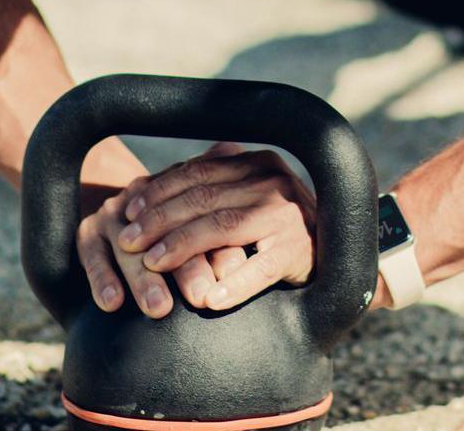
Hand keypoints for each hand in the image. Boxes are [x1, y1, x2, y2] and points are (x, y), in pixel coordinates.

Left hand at [104, 140, 318, 315]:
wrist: (335, 249)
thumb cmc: (274, 225)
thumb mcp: (246, 194)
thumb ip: (209, 185)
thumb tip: (143, 186)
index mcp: (256, 162)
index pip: (197, 171)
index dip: (158, 190)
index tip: (128, 210)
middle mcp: (273, 182)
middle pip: (203, 197)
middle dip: (159, 219)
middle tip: (127, 241)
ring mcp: (288, 216)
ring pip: (223, 227)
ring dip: (182, 246)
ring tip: (152, 264)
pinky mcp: (299, 251)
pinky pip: (260, 269)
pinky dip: (233, 285)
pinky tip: (208, 300)